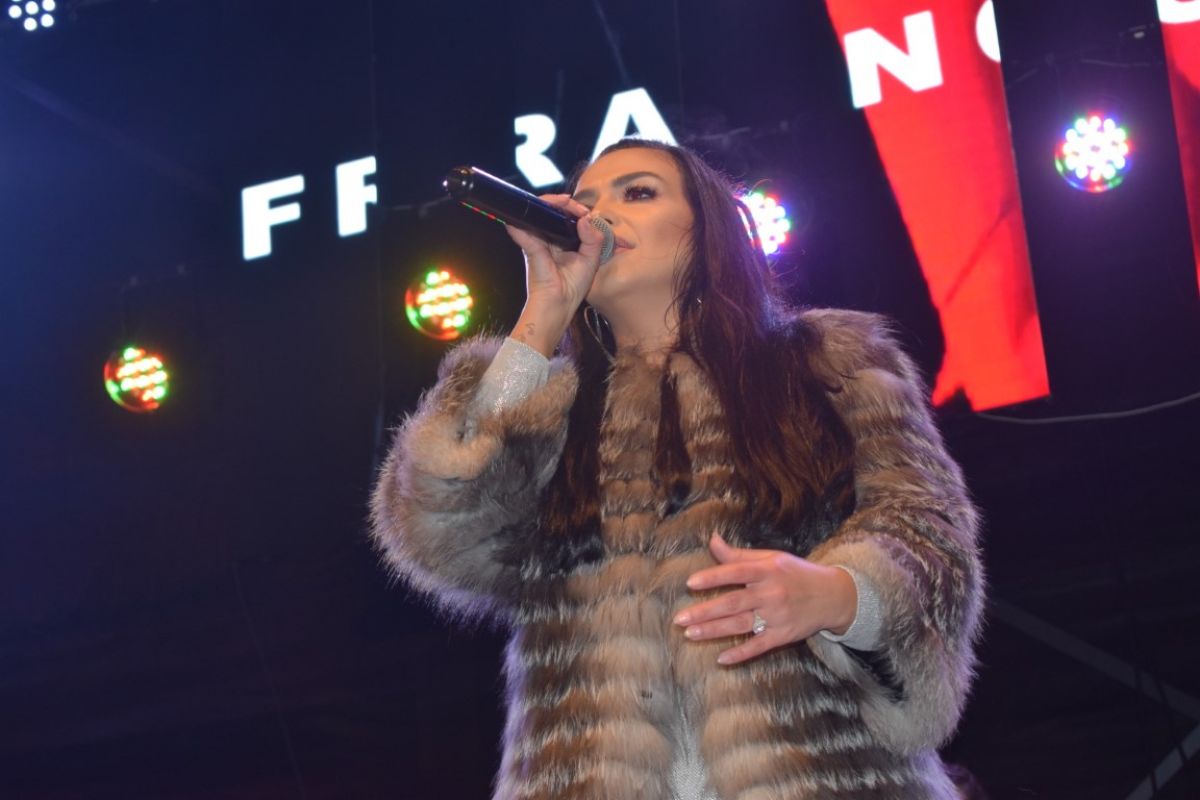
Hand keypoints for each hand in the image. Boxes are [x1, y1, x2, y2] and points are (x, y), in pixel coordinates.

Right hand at [506, 194, 607, 319]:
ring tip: (563, 201)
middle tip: (574, 204)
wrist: (560, 304)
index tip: (586, 212)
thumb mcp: (591, 260)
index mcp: (565, 241)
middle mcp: (550, 239)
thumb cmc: (574, 286)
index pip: (568, 218)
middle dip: (565, 203)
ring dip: (551, 203)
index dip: (576, 209)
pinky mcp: (531, 249)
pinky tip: (525, 212)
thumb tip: (585, 218)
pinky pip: (524, 233)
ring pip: (540, 215)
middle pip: (553, 212)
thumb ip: (593, 238)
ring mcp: (539, 242)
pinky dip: (520, 225)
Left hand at [672, 532, 857, 665]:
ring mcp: (778, 616)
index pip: (736, 572)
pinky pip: (759, 646)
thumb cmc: (795, 573)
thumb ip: (739, 554)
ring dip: (714, 631)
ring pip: (741, 625)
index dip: (713, 577)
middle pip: (733, 603)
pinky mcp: (784, 635)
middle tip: (679, 619)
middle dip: (705, 611)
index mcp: (767, 570)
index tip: (690, 583)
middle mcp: (771, 593)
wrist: (833, 595)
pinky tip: (721, 659)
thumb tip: (712, 540)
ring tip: (690, 634)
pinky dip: (741, 653)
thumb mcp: (771, 558)